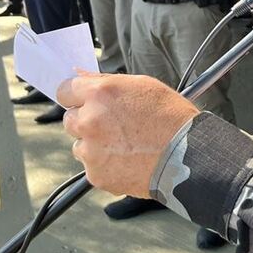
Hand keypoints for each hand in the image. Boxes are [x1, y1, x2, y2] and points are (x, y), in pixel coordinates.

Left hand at [59, 72, 199, 196]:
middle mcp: (90, 120)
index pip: (64, 90)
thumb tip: (81, 77)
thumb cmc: (172, 117)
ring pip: (80, 145)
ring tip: (126, 145)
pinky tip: (128, 160)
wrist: (188, 156)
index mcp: (100, 94)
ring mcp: (91, 150)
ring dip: (95, 144)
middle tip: (112, 125)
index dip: (76, 96)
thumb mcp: (144, 85)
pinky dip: (105, 165)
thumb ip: (107, 82)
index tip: (82, 101)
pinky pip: (92, 166)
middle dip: (86, 121)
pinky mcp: (96, 174)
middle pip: (69, 119)